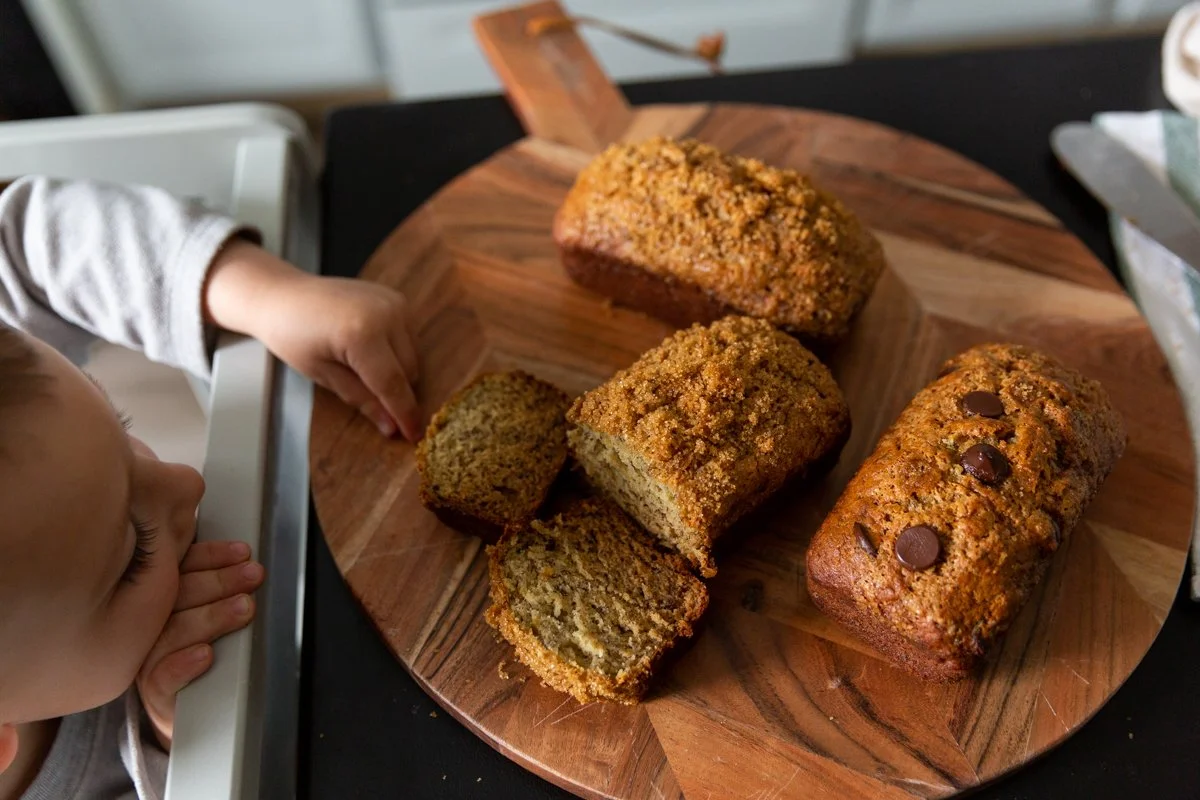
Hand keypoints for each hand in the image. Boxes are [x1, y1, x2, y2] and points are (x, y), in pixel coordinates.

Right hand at [136, 541, 263, 748]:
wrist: (189, 707)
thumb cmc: (195, 651)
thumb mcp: (201, 611)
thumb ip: (213, 587)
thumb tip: (246, 563)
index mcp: (159, 597)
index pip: (180, 569)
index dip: (211, 556)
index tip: (242, 552)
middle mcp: (149, 623)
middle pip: (179, 595)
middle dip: (221, 581)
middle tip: (252, 575)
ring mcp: (149, 656)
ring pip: (175, 631)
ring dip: (213, 616)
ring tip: (244, 608)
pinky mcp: (154, 691)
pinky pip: (164, 676)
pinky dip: (185, 663)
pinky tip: (205, 654)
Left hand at [204, 240, 420, 440]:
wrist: (283, 296)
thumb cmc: (293, 337)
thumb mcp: (324, 376)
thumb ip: (362, 400)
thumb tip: (392, 427)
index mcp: (362, 334)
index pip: (392, 383)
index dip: (404, 413)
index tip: (413, 436)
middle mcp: (386, 314)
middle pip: (409, 371)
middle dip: (397, 393)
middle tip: (374, 404)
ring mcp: (394, 303)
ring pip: (414, 356)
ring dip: (399, 374)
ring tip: (364, 371)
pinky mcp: (397, 299)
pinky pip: (409, 339)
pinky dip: (397, 353)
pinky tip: (371, 352)